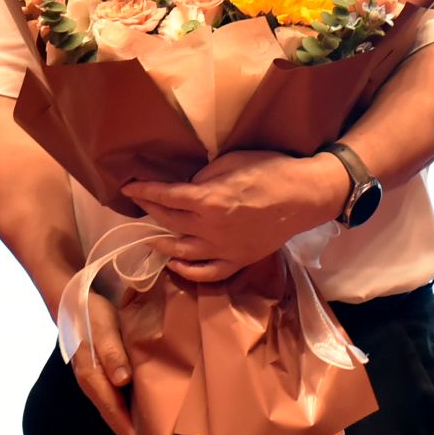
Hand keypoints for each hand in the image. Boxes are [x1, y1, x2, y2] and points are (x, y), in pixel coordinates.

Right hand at [69, 292, 172, 434]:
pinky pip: (120, 403)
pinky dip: (135, 416)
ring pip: (119, 414)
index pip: (115, 414)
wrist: (76, 301)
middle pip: (118, 421)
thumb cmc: (92, 314)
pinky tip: (149, 419)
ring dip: (138, 432)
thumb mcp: (103, 328)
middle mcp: (95, 387)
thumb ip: (111, 353)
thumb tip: (122, 381)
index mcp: (93, 378)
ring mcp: (99, 384)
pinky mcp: (106, 377)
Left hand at [123, 150, 343, 282]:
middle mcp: (211, 228)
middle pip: (169, 221)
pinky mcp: (239, 260)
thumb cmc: (270, 170)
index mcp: (208, 200)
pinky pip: (208, 272)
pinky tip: (176, 264)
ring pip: (182, 251)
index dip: (144, 191)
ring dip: (161, 243)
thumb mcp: (231, 162)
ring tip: (149, 236)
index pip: (166, 196)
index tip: (128, 187)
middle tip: (137, 203)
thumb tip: (187, 187)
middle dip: (149, 210)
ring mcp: (225, 249)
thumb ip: (204, 177)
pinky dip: (188, 271)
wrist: (305, 195)